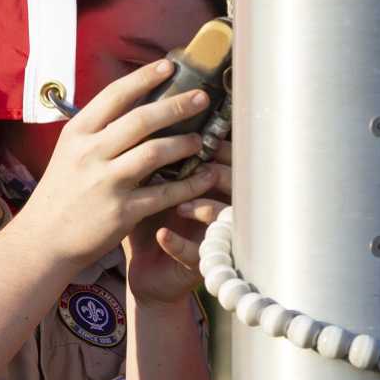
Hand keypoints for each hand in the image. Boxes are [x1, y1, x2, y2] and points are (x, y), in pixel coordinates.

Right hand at [17, 59, 224, 270]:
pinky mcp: (122, 212)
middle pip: (141, 120)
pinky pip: (165, 193)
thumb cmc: (63, 191)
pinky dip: (190, 184)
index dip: (144, 77)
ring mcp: (106, 183)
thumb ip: (100, 130)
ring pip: (155, 153)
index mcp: (78, 133)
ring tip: (201, 140)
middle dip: (176, 105)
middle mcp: (90, 153)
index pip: (114, 95)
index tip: (170, 65)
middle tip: (201, 98)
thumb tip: (138, 102)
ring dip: (184, 143)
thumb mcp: (71, 151)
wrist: (44, 239)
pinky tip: (206, 176)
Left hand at [126, 140, 233, 304]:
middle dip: (218, 172)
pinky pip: (195, 252)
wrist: (145, 271)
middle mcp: (220, 208)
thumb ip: (152, 154)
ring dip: (204, 207)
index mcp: (210, 186)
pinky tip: (163, 234)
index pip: (226, 159)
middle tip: (200, 163)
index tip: (201, 132)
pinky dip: (179, 243)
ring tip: (180, 203)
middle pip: (235, 184)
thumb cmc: (148, 221)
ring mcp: (214, 237)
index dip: (220, 146)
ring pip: (223, 217)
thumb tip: (143, 109)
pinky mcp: (200, 264)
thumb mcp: (149, 184)